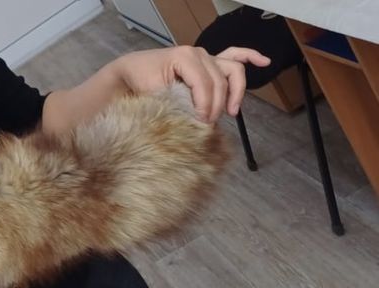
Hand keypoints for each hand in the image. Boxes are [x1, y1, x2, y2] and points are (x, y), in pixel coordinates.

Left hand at [112, 46, 270, 122]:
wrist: (131, 71)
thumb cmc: (140, 83)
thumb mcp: (153, 95)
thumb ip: (175, 105)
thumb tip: (194, 123)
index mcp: (185, 57)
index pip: (204, 84)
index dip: (205, 106)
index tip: (201, 124)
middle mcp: (199, 54)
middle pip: (220, 81)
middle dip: (216, 105)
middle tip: (208, 125)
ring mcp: (206, 56)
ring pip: (232, 71)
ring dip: (235, 92)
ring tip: (231, 111)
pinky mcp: (209, 62)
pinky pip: (235, 55)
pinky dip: (250, 56)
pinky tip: (265, 62)